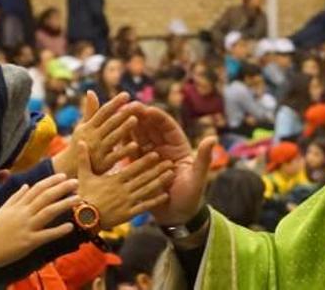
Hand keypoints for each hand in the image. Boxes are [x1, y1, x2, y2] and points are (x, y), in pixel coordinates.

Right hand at [0, 174, 78, 277]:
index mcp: (18, 205)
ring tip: (78, 199)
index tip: (63, 176)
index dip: (51, 181)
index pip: (37, 189)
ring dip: (64, 204)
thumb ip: (15, 197)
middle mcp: (23, 214)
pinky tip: (70, 226)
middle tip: (76, 182)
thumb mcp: (3, 210)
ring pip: (48, 212)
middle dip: (61, 188)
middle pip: (45, 197)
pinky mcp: (29, 242)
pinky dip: (58, 230)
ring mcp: (27, 227)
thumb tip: (26, 185)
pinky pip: (46, 235)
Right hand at [53, 91, 139, 176]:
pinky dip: (124, 151)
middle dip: (122, 113)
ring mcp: (97, 150)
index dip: (115, 103)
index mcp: (89, 127)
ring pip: (112, 138)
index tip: (126, 94)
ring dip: (123, 129)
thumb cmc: (81, 143)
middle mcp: (93, 137)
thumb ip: (90, 111)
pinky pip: (115, 156)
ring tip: (135, 120)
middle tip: (136, 105)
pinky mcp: (103, 164)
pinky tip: (135, 145)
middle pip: (110, 123)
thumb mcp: (82, 127)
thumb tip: (91, 91)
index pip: (103, 112)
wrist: (70, 169)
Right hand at [77, 142, 172, 228]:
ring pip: (146, 190)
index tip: (155, 154)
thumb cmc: (84, 196)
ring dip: (160, 182)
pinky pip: (144, 206)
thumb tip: (80, 142)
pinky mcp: (128, 214)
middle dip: (157, 170)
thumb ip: (84, 158)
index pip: (132, 168)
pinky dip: (155, 201)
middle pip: (143, 178)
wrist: (83, 219)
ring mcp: (127, 202)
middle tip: (170, 162)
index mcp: (114, 180)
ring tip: (171, 174)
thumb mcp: (84, 176)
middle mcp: (123, 190)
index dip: (144, 161)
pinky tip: (166, 195)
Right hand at [127, 103, 215, 225]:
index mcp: (179, 147)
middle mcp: (164, 148)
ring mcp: (151, 157)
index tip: (146, 109)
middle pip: (151, 128)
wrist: (177, 217)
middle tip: (127, 107)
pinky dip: (124, 144)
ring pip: (139, 137)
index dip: (157, 117)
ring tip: (117, 117)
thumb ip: (204, 158)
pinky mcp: (140, 167)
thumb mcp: (198, 178)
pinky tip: (113, 136)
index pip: (167, 127)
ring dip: (130, 126)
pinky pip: (131, 152)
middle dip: (140, 116)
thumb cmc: (191, 197)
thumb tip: (212, 138)